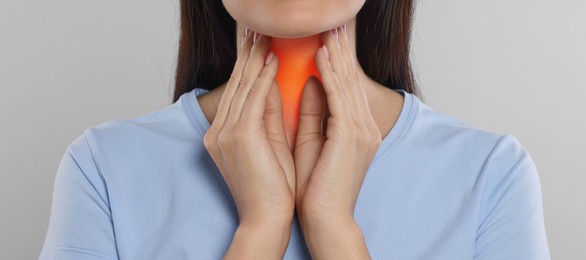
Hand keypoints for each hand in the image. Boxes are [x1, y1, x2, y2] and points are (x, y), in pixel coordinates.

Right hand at [203, 29, 294, 227]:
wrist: (267, 218)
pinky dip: (263, 78)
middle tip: (256, 29)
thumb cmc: (273, 187)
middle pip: (236, 84)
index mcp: (222, 134)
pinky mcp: (240, 136)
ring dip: (255, 58)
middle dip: (247, 54)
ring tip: (265, 35)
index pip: (237, 92)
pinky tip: (272, 60)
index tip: (257, 44)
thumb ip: (268, 113)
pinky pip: (254, 99)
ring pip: (243, 87)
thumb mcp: (269, 143)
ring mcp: (225, 133)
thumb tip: (272, 83)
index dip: (246, 66)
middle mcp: (218, 131)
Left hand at [294, 25, 381, 224]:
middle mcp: (364, 126)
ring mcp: (361, 130)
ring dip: (336, 53)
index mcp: (356, 129)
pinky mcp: (351, 136)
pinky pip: (339, 97)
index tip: (327, 37)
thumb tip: (309, 81)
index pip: (345, 86)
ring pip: (346, 83)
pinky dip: (330, 74)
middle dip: (340, 49)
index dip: (337, 59)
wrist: (325, 219)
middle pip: (349, 79)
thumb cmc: (315, 186)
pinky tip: (322, 55)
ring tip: (328, 28)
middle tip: (333, 22)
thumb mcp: (312, 141)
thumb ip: (313, 111)